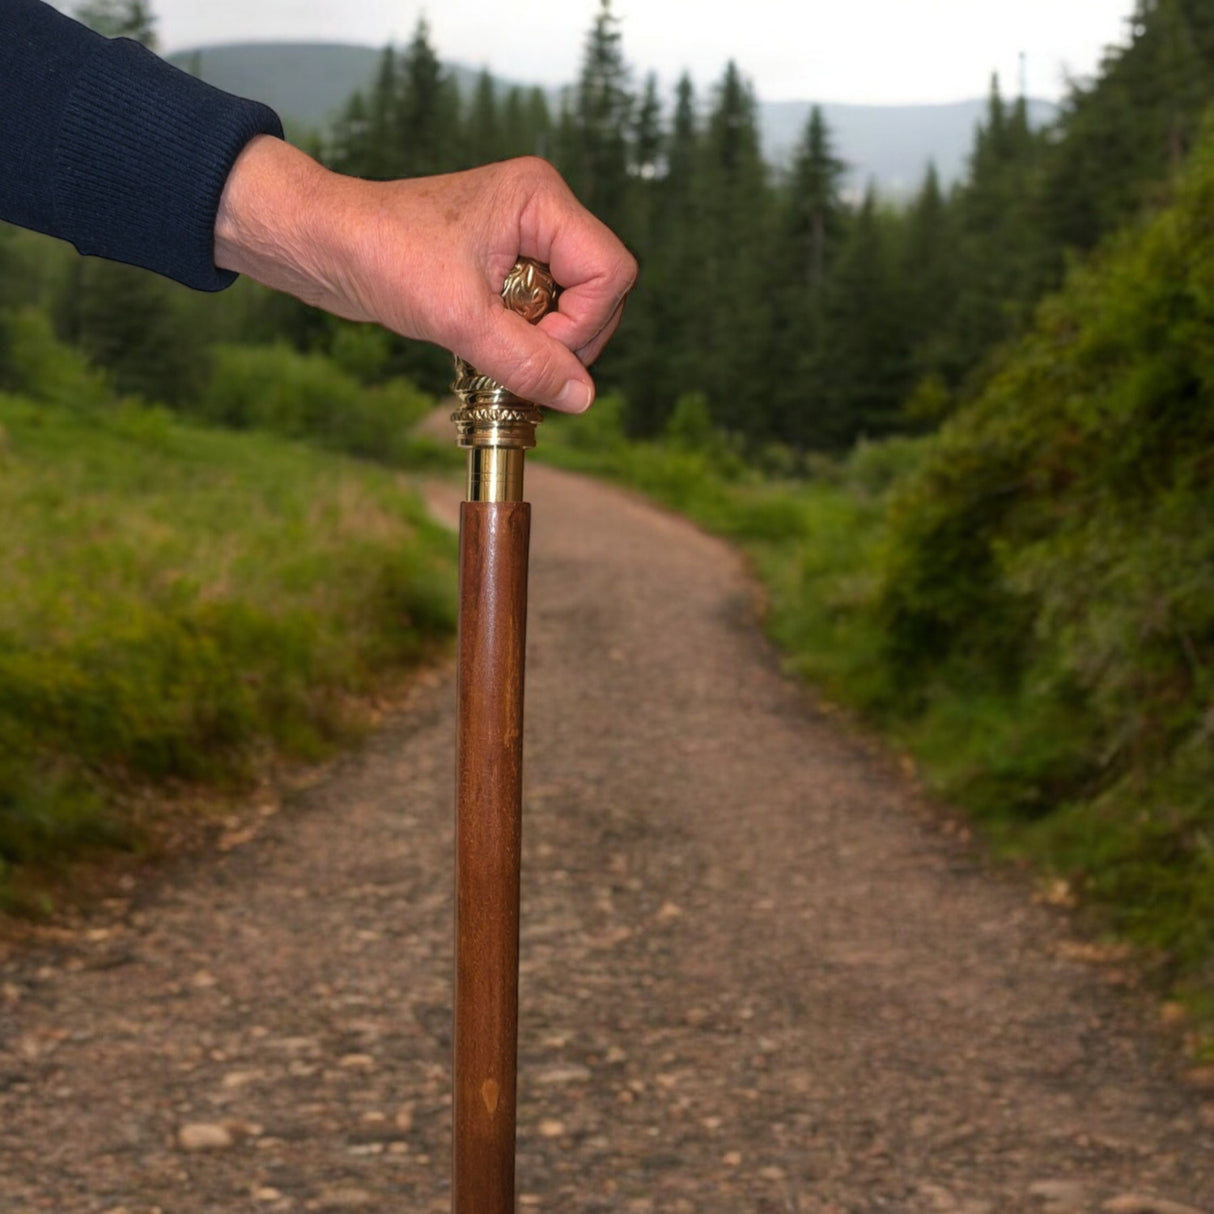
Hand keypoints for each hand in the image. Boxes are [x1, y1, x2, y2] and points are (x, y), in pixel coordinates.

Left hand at [214, 138, 636, 412]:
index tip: (534, 350)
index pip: (610, 272)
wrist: (323, 244)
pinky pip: (544, 310)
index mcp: (541, 200)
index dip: (583, 325)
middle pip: (600, 292)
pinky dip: (523, 338)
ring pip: (574, 307)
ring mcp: (527, 236)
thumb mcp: (460, 319)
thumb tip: (582, 398)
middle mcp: (542, 211)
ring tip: (492, 349)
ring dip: (542, 343)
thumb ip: (526, 361)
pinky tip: (486, 343)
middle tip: (513, 356)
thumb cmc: (381, 254)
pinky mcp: (508, 261)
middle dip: (565, 338)